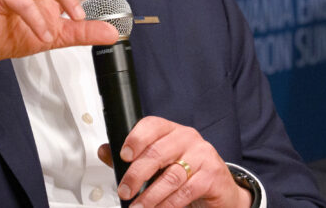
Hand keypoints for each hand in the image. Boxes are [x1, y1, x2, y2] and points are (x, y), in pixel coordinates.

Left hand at [103, 116, 252, 207]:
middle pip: (157, 152)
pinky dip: (168, 204)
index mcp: (172, 131)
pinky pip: (185, 191)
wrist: (220, 190)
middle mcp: (188, 138)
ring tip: (138, 207)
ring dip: (150, 196)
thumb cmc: (188, 174)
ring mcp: (202, 155)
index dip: (135, 139)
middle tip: (125, 191)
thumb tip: (105, 151)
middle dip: (136, 175)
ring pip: (170, 176)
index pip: (152, 125)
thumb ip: (133, 158)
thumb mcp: (160, 164)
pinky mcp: (212, 175)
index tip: (123, 156)